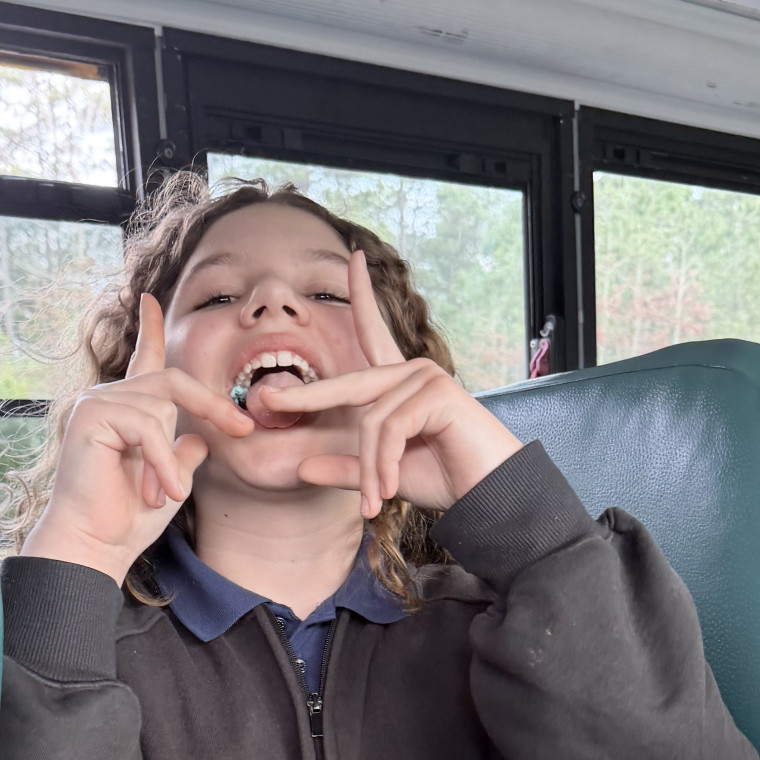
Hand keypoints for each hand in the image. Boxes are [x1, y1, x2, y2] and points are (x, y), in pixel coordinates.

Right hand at [23, 295, 252, 582]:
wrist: (95, 545)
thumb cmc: (128, 518)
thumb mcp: (171, 479)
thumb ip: (184, 452)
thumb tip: (201, 438)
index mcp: (126, 410)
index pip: (144, 362)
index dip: (150, 330)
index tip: (150, 298)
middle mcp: (108, 399)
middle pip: (172, 382)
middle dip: (212, 405)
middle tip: (242, 429)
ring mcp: (96, 404)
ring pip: (162, 408)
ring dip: (168, 459)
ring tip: (159, 494)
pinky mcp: (90, 416)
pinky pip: (147, 427)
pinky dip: (159, 462)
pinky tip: (156, 492)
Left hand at [248, 252, 520, 517]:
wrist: (491, 497)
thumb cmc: (447, 481)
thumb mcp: (384, 476)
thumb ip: (347, 468)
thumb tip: (301, 468)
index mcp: (401, 382)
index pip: (374, 333)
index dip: (361, 297)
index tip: (352, 258)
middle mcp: (413, 371)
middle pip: (348, 385)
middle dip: (307, 398)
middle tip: (267, 402)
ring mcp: (426, 377)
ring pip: (371, 421)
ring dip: (371, 468)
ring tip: (376, 501)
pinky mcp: (438, 392)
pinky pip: (390, 428)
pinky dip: (385, 464)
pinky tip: (391, 489)